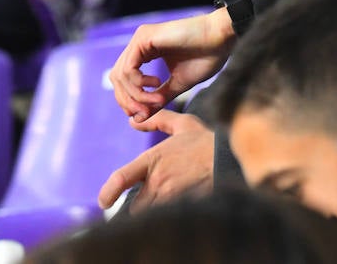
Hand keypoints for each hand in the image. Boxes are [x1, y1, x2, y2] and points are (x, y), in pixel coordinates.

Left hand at [98, 110, 213, 209]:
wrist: (232, 157)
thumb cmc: (207, 141)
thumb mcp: (184, 124)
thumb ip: (157, 120)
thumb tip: (133, 122)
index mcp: (153, 160)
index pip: (120, 179)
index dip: (107, 193)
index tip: (104, 201)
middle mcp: (158, 180)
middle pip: (135, 207)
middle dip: (139, 206)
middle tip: (150, 198)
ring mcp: (171, 195)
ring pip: (151, 214)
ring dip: (154, 210)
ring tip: (166, 200)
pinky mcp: (184, 205)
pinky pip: (168, 216)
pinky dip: (169, 212)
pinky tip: (180, 203)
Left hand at [109, 10, 235, 122]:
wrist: (221, 37)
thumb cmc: (206, 56)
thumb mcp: (178, 84)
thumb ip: (158, 99)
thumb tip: (138, 120)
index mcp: (146, 52)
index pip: (123, 80)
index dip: (129, 100)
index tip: (146, 112)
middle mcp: (139, 44)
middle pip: (117, 79)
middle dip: (129, 100)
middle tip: (147, 111)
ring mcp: (140, 39)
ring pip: (121, 75)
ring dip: (136, 95)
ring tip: (158, 100)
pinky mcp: (144, 38)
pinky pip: (128, 68)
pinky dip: (138, 84)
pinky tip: (156, 86)